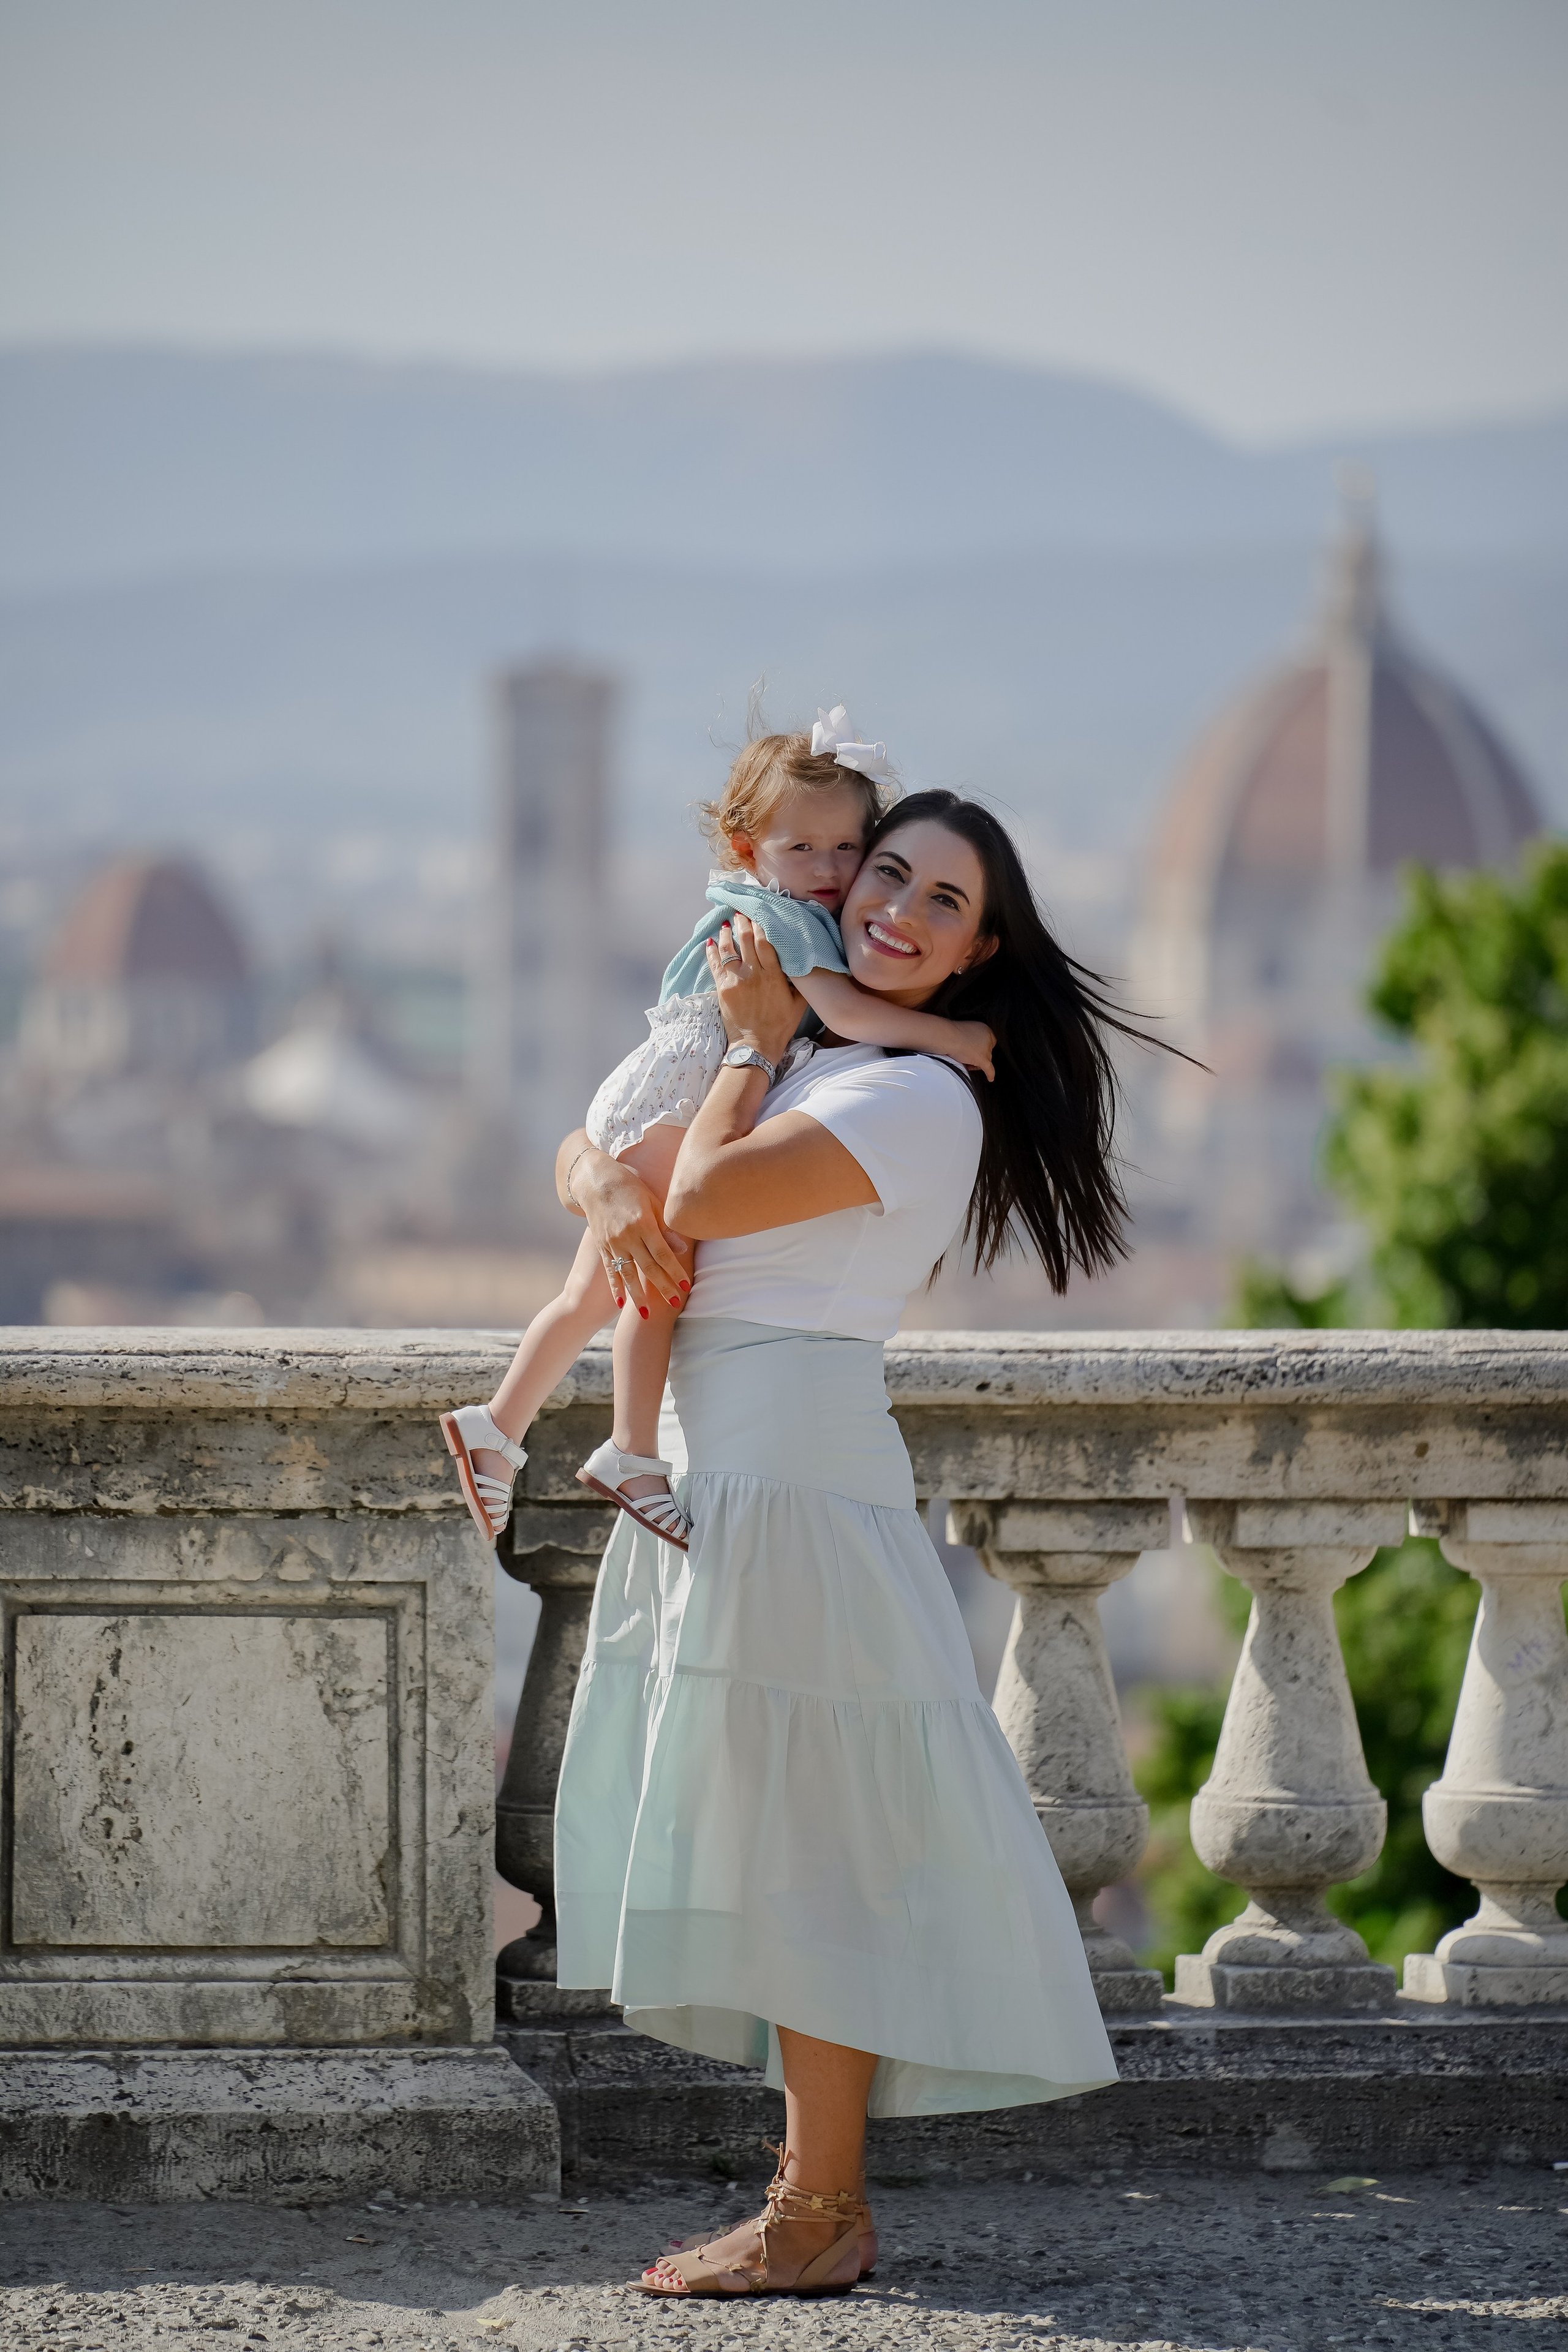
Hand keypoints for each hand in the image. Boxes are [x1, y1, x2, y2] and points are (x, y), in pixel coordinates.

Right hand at [572, 1148, 689, 1309]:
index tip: (685, 1286)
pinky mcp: (602, 1246)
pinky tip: (621, 1303)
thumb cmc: (630, 1187)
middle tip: (674, 1303)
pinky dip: (616, 1287)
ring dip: (638, 1295)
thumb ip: (665, 1227)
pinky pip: (610, 1271)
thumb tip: (682, 1249)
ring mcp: (612, 1243)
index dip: (675, 1271)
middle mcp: (626, 1236)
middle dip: (662, 1287)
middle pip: (648, 1267)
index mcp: (642, 1223)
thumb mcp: (651, 1202)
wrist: (596, 1182)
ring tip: (646, 1314)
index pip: (662, 1253)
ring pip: (628, 1274)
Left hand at [704, 912, 801, 1065]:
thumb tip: (804, 965)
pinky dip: (712, 951)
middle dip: (743, 923)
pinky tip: (711, 942)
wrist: (756, 1045)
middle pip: (747, 940)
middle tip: (740, 912)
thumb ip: (800, 983)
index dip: (761, 926)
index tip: (758, 915)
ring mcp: (736, 980)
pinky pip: (715, 964)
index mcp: (774, 976)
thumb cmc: (780, 1026)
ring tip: (726, 923)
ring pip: (729, 949)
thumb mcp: (799, 1004)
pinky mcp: (723, 988)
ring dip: (727, 934)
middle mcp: (754, 974)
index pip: (765, 942)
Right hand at [953, 1021, 995, 1081]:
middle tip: (967, 1055)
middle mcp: (987, 1037)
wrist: (947, 1036)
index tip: (974, 1050)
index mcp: (984, 1028)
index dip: (981, 1047)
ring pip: (986, 1060)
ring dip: (976, 1062)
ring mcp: (986, 1048)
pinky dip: (990, 1074)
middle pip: (988, 1051)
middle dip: (978, 1055)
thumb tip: (971, 1047)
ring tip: (964, 1060)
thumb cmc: (951, 1034)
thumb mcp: (965, 1032)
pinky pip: (989, 1069)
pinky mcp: (983, 1058)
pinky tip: (990, 1078)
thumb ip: (971, 1038)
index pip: (989, 1042)